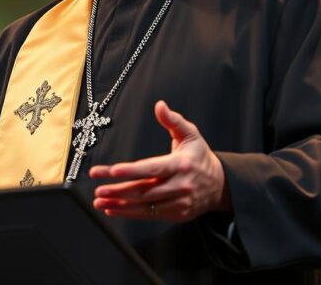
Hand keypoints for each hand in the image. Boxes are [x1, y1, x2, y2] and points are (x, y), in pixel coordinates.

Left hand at [90, 100, 230, 221]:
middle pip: (144, 190)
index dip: (131, 171)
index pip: (152, 168)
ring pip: (144, 206)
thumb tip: (159, 105)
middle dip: (118, 190)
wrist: (221, 185)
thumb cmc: (200, 157)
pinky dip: (129, 213)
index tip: (112, 171)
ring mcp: (178, 202)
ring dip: (119, 204)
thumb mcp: (190, 134)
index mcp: (180, 164)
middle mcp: (179, 185)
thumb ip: (173, 120)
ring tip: (100, 200)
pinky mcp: (176, 214)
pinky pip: (149, 215)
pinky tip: (113, 208)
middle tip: (99, 188)